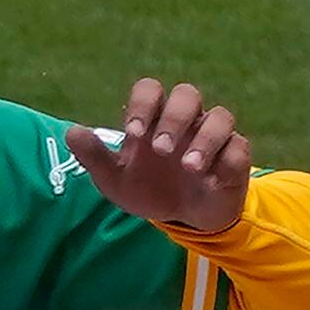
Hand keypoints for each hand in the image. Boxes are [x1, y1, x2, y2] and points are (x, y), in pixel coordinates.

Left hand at [62, 78, 252, 234]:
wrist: (180, 219)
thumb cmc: (147, 189)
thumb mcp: (114, 179)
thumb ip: (94, 156)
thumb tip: (71, 131)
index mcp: (154, 119)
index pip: (150, 90)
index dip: (142, 105)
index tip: (132, 134)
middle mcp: (186, 121)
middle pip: (188, 94)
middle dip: (173, 118)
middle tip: (159, 150)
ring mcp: (213, 137)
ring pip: (220, 116)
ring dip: (204, 139)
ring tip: (187, 166)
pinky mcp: (235, 157)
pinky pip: (239, 147)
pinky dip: (225, 159)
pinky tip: (209, 177)